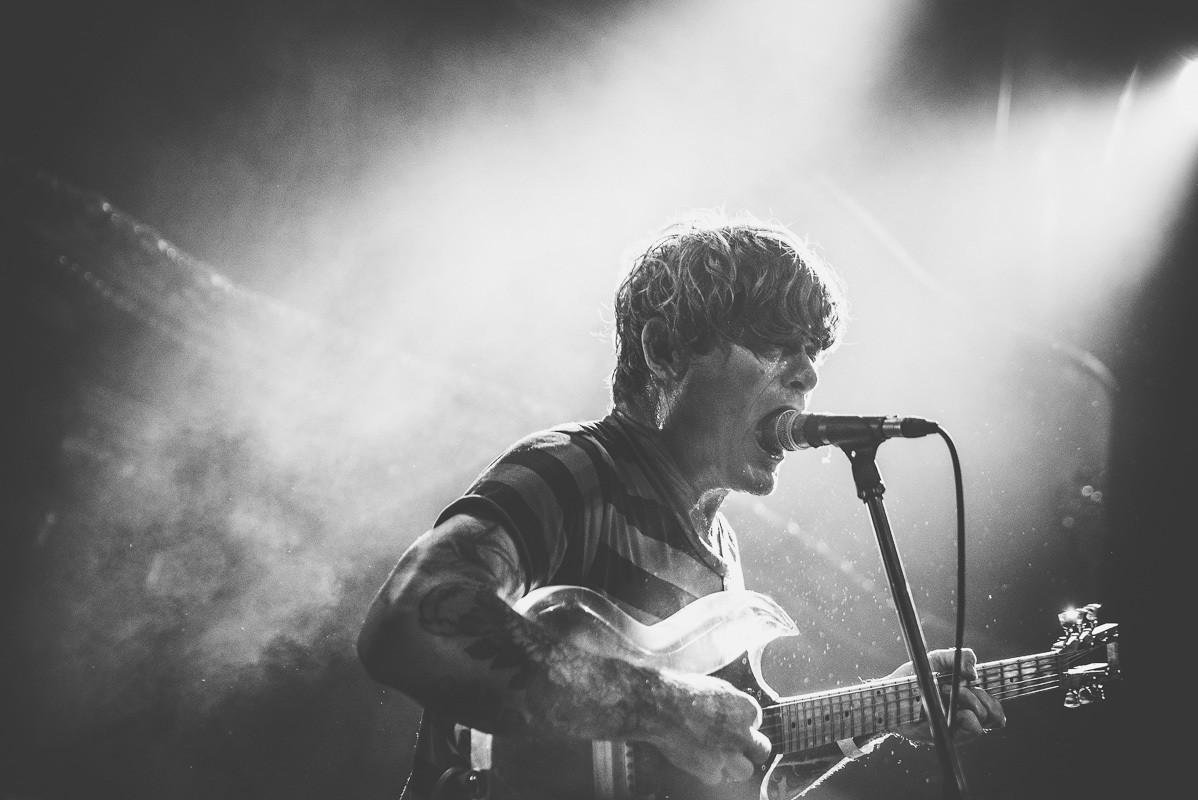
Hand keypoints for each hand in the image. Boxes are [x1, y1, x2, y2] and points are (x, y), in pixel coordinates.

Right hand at [647, 672, 772, 785]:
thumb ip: (730, 702)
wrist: (662, 706)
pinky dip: (708, 771)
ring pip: (745, 770)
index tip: (735, 726)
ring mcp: (729, 754)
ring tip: (719, 759)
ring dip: (734, 766)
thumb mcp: (715, 687)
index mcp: (746, 708)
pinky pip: (716, 776)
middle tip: (738, 748)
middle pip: (761, 750)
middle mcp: (742, 733)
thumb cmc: (683, 691)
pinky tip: (697, 758)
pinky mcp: (711, 769)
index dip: (744, 724)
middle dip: (751, 750)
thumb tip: (731, 708)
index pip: (757, 722)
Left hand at [889, 648, 1005, 744]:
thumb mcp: (937, 659)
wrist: (889, 694)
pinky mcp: (951, 736)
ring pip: (986, 717)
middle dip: (981, 694)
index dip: (1012, 689)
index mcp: (967, 696)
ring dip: (969, 700)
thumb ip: (960, 656)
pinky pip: (975, 728)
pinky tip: (949, 709)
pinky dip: (966, 716)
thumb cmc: (912, 678)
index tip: (1024, 675)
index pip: (997, 699)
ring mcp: (960, 726)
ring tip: (945, 692)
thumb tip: (975, 673)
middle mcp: (967, 713)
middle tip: (957, 685)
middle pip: (996, 710)